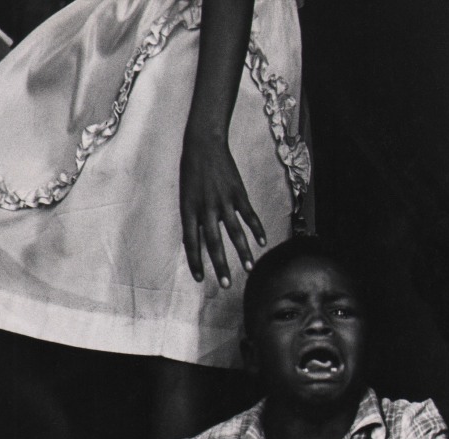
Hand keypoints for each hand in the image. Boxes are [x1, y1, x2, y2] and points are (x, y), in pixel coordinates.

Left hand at [180, 133, 265, 287]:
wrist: (204, 143)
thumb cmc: (191, 172)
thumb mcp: (185, 196)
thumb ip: (192, 219)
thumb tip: (196, 242)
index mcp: (189, 209)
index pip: (191, 242)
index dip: (195, 262)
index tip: (200, 279)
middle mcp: (206, 208)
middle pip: (214, 242)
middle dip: (220, 265)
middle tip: (226, 284)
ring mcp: (223, 200)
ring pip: (234, 232)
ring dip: (242, 252)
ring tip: (249, 269)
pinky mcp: (238, 192)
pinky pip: (249, 215)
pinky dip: (256, 229)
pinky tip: (262, 242)